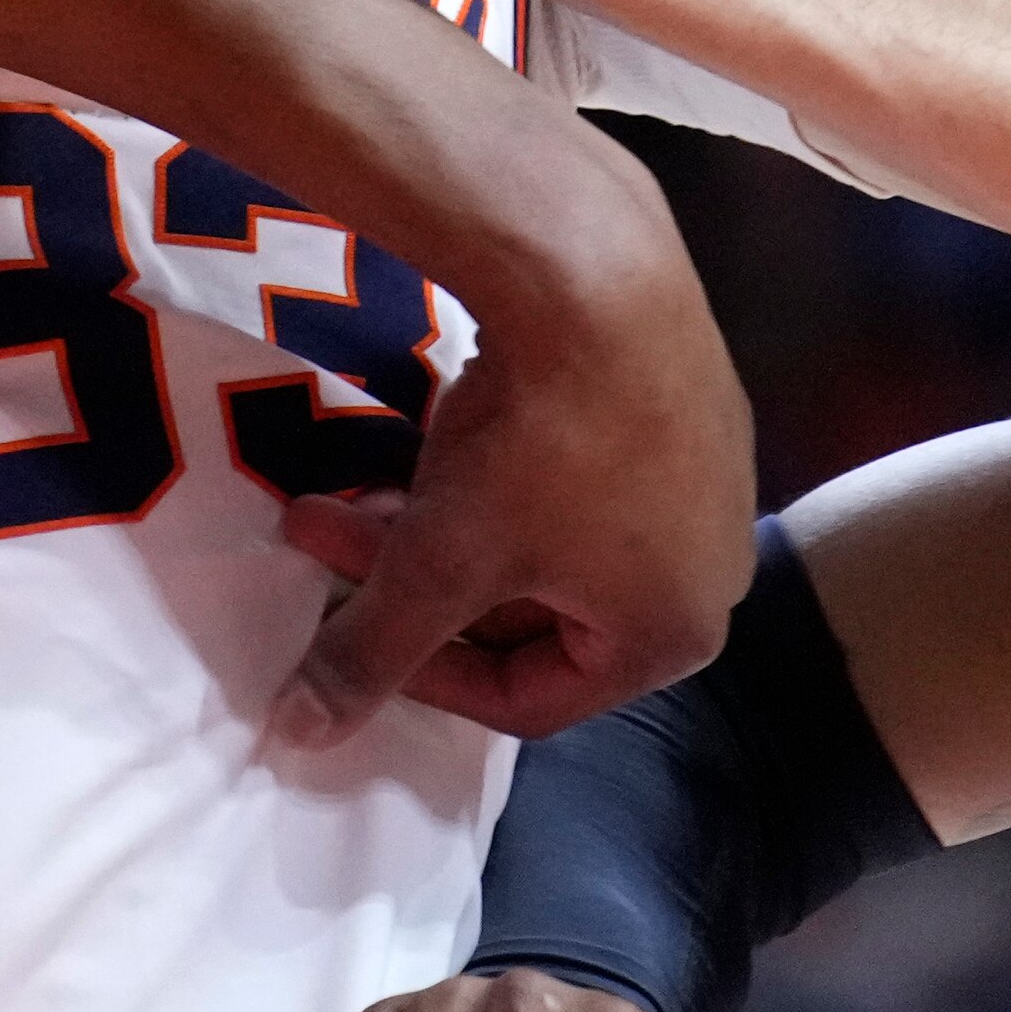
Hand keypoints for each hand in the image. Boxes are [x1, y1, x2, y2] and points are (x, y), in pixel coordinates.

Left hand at [265, 317, 746, 744]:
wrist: (599, 275)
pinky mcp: (685, 407)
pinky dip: (493, 472)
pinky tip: (432, 436)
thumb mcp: (440, 562)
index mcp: (670, 637)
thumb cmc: (536, 450)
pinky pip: (575, 473)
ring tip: (348, 492)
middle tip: (320, 536)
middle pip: (529, 614)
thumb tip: (300, 736)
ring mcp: (705, 483)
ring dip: (438, 526)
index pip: (529, 701)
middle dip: (412, 583)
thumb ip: (372, 652)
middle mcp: (710, 574)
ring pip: (542, 540)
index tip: (342, 629)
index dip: (420, 678)